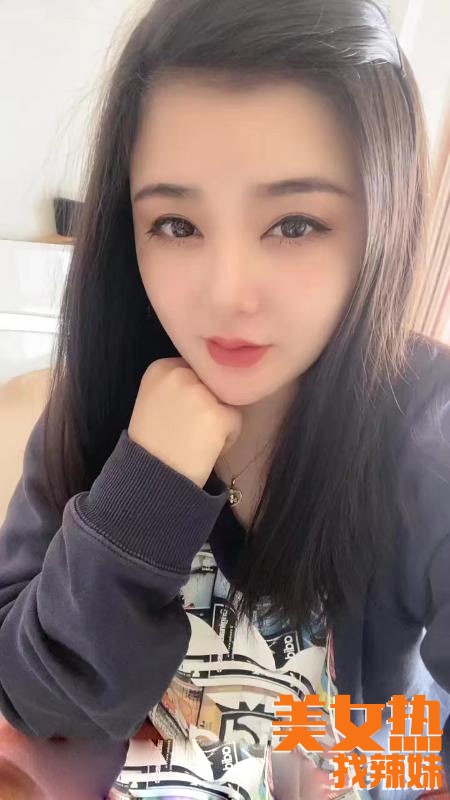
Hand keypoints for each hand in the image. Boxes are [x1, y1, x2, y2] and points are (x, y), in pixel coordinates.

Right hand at [128, 357, 242, 488]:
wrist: (152, 478)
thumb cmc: (153, 442)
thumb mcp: (154, 399)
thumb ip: (177, 384)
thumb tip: (211, 379)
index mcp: (161, 367)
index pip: (196, 370)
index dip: (194, 394)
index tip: (178, 415)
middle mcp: (180, 374)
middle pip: (213, 383)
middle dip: (209, 404)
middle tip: (187, 429)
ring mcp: (200, 394)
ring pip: (227, 400)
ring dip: (218, 420)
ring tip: (195, 440)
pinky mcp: (218, 415)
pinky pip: (236, 421)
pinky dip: (228, 439)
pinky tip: (205, 449)